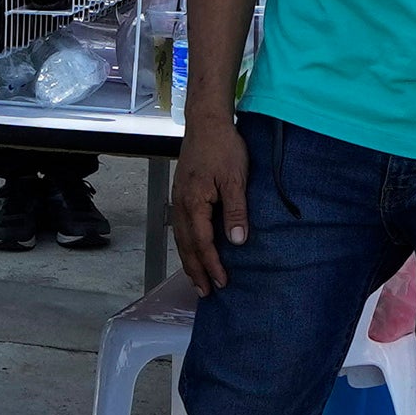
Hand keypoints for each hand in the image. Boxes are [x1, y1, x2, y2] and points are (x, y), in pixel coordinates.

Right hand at [168, 109, 253, 299]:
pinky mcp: (181, 193)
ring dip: (189, 260)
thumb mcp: (236, 179)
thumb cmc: (223, 147)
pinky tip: (192, 249)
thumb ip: (236, 211)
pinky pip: (181, 227)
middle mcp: (181, 205)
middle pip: (186, 247)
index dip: (212, 266)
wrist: (206, 122)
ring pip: (181, 238)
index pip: (202, 244)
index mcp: (194, 204)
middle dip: (195, 271)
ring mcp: (178, 199)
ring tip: (196, 278)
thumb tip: (237, 241)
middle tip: (204, 292)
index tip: (222, 283)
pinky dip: (186, 244)